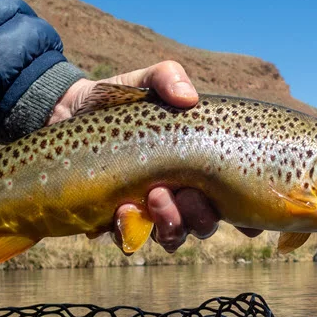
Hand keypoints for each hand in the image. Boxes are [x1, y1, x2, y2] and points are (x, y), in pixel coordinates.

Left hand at [52, 61, 261, 251]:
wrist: (66, 112)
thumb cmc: (116, 99)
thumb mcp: (145, 81)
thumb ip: (168, 78)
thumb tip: (188, 97)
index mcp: (197, 167)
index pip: (232, 199)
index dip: (247, 217)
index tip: (251, 223)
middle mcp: (178, 193)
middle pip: (205, 223)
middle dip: (202, 215)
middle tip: (185, 192)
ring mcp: (147, 209)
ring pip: (174, 236)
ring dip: (171, 224)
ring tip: (155, 195)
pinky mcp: (114, 217)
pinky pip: (130, 238)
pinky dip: (130, 229)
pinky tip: (122, 208)